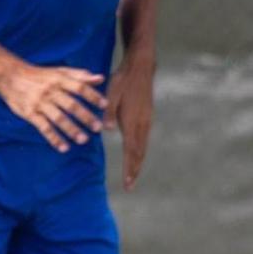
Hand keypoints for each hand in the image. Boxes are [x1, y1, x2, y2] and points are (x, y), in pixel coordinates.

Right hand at [0, 65, 105, 152]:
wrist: (10, 76)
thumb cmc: (40, 75)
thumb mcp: (59, 71)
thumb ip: (80, 75)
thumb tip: (101, 78)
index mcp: (59, 79)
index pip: (80, 88)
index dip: (93, 96)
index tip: (105, 106)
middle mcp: (51, 91)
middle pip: (71, 105)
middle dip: (86, 117)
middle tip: (98, 128)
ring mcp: (40, 103)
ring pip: (58, 118)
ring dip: (72, 130)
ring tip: (84, 140)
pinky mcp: (30, 114)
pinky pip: (44, 128)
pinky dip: (54, 139)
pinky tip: (64, 148)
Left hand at [103, 52, 155, 190]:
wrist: (141, 67)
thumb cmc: (123, 80)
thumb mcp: (112, 93)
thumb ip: (108, 112)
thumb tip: (105, 129)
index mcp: (132, 120)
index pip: (131, 150)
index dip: (129, 167)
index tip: (127, 182)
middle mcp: (142, 123)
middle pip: (139, 153)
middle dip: (134, 170)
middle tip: (130, 186)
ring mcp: (146, 120)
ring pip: (143, 146)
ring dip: (138, 162)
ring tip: (133, 174)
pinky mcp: (147, 116)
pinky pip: (144, 139)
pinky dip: (140, 151)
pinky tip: (137, 154)